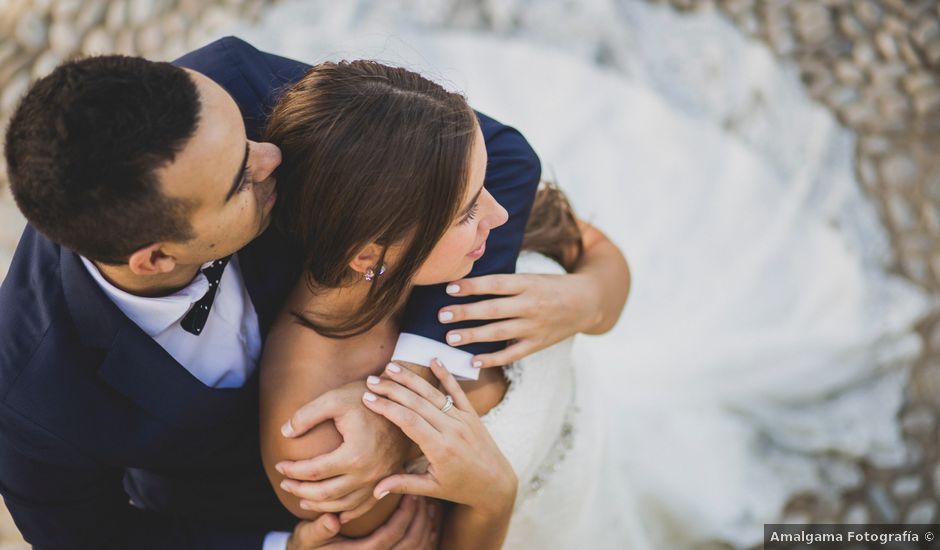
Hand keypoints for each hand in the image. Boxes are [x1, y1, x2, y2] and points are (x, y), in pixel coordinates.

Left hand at [277, 380, 412, 521]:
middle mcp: (368, 473)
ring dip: (319, 506)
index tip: (279, 465)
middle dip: (300, 490)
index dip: (292, 470)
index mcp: (354, 455)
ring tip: (302, 498)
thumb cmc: (366, 396)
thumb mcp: (334, 398)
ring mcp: (380, 480)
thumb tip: (284, 432)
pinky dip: (346, 512)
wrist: (403, 400)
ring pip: (343, 505)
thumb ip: (306, 415)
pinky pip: (365, 506)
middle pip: (325, 494)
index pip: (314, 471)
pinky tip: (335, 511)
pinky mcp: (387, 480)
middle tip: (284, 483)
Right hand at [287, 495, 439, 549]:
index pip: (390, 537)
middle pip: (410, 545)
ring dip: (427, 528)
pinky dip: (427, 538)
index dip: (404, 516)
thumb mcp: (307, 537)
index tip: (411, 494)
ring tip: (428, 506)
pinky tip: (429, 521)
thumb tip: (331, 520)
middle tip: (423, 496)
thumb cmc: (308, 545)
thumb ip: (318, 530)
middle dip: (421, 520)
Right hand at [362, 359, 516, 515]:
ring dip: (411, 379)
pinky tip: (433, 359)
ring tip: (391, 367)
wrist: (496, 484)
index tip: (367, 398)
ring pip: (433, 393)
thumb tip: (375, 491)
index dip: (387, 408)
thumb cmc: (461, 488)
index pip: (408, 421)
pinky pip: (458, 390)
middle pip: (417, 403)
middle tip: (371, 380)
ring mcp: (464, 419)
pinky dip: (446, 374)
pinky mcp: (472, 414)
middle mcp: (452, 430)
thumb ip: (404, 485)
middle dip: (392, 389)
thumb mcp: (432, 489)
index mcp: (440, 449)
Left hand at [438, 272, 600, 367]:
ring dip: (473, 336)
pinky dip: (493, 359)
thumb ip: (505, 282)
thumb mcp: (532, 277)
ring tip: (450, 338)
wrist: (588, 302)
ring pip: (500, 333)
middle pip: (493, 309)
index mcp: (528, 283)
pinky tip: (473, 362)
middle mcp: (531, 305)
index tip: (449, 288)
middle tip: (442, 315)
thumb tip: (467, 285)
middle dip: (466, 312)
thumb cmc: (551, 286)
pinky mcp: (538, 344)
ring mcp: (535, 327)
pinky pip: (512, 354)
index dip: (472, 286)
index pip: (495, 284)